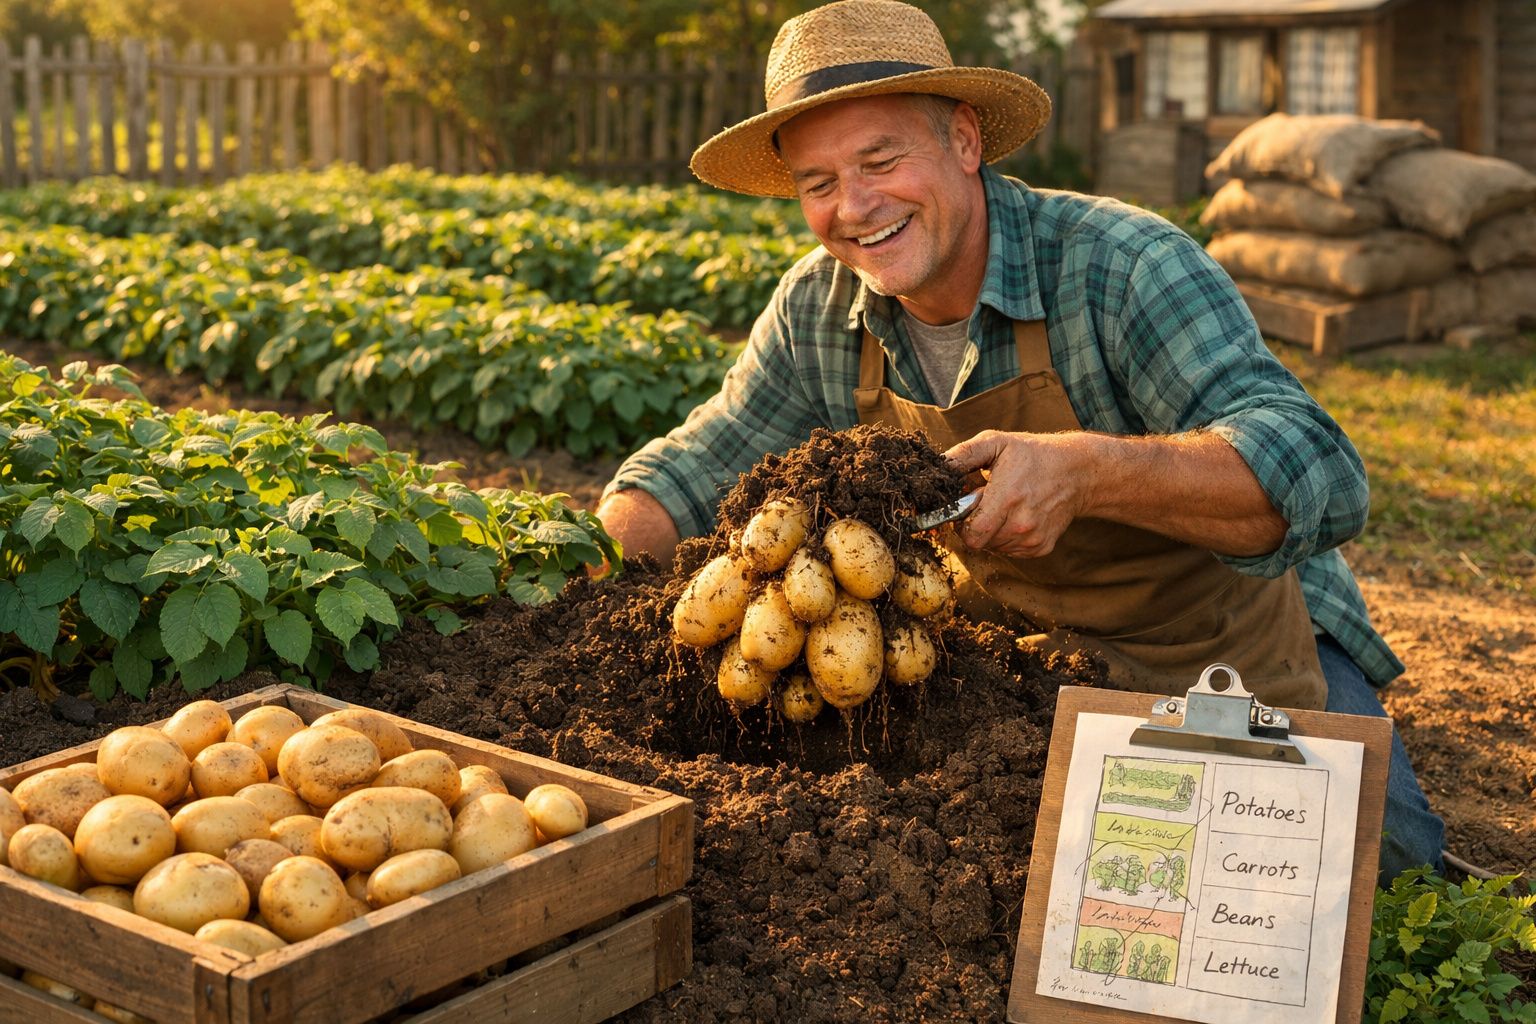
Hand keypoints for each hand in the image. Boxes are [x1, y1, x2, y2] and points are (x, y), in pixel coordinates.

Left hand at [943, 430, 1089, 558]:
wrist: (1078, 471)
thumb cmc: (1033, 455)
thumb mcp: (996, 443)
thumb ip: (962, 455)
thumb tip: (936, 468)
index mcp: (1007, 499)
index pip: (971, 534)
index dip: (962, 523)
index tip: (968, 505)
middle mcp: (1021, 525)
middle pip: (979, 542)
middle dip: (975, 525)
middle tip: (986, 503)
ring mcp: (1032, 539)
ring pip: (994, 547)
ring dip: (991, 531)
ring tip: (1004, 506)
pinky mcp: (1041, 547)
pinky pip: (1010, 550)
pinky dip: (1007, 537)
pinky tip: (1017, 515)